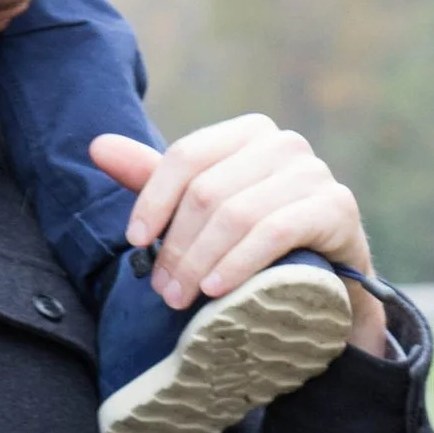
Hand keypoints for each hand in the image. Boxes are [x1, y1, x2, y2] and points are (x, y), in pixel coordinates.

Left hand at [91, 118, 388, 355]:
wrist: (329, 283)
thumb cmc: (257, 243)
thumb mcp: (202, 211)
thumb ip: (154, 180)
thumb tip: (97, 145)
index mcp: (249, 134)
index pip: (187, 156)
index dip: (154, 200)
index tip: (134, 242)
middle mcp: (285, 143)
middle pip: (209, 189)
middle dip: (177, 245)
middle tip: (161, 289)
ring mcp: (314, 173)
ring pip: (237, 213)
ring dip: (200, 261)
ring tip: (181, 298)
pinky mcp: (336, 208)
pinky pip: (274, 232)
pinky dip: (238, 264)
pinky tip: (216, 290)